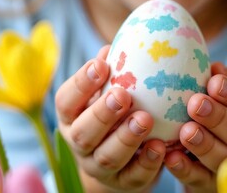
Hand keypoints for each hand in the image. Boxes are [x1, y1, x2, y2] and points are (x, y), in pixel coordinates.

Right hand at [55, 46, 165, 192]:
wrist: (119, 160)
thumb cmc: (113, 114)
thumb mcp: (106, 92)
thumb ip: (111, 72)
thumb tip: (113, 46)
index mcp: (72, 117)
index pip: (66, 101)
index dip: (81, 83)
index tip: (101, 65)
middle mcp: (81, 143)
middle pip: (84, 133)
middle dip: (102, 113)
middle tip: (122, 95)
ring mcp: (100, 166)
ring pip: (107, 157)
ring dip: (126, 138)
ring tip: (145, 119)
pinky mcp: (123, 182)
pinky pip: (134, 176)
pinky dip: (147, 162)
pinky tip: (161, 147)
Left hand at [164, 62, 226, 192]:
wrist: (210, 163)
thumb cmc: (217, 122)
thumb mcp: (222, 102)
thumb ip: (221, 86)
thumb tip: (216, 66)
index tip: (214, 82)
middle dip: (218, 117)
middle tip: (196, 103)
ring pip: (223, 158)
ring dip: (204, 144)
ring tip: (186, 131)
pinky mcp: (210, 185)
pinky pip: (199, 179)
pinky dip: (186, 169)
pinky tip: (171, 157)